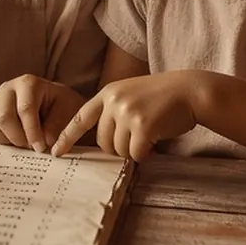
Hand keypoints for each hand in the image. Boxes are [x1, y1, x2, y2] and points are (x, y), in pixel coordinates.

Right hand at [0, 75, 86, 152]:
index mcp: (28, 83)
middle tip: (30, 148)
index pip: (25, 109)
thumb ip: (57, 125)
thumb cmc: (61, 106)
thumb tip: (44, 142)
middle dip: (17, 138)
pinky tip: (10, 143)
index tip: (40, 149)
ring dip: (5, 141)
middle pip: (3, 118)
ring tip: (22, 144)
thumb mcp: (67, 111)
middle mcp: (7, 88)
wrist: (53, 103)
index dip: (32, 132)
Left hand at [51, 71, 205, 161]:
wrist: (189, 91)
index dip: (67, 137)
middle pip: (103, 142)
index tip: (56, 151)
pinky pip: (136, 153)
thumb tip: (104, 144)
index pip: (80, 117)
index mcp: (107, 93)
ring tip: (149, 134)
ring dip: (134, 150)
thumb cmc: (162, 97)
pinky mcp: (142, 126)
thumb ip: (113, 112)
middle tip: (136, 140)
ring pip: (119, 150)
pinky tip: (156, 140)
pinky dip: (146, 153)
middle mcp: (113, 102)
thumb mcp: (130, 95)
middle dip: (118, 148)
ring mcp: (127, 113)